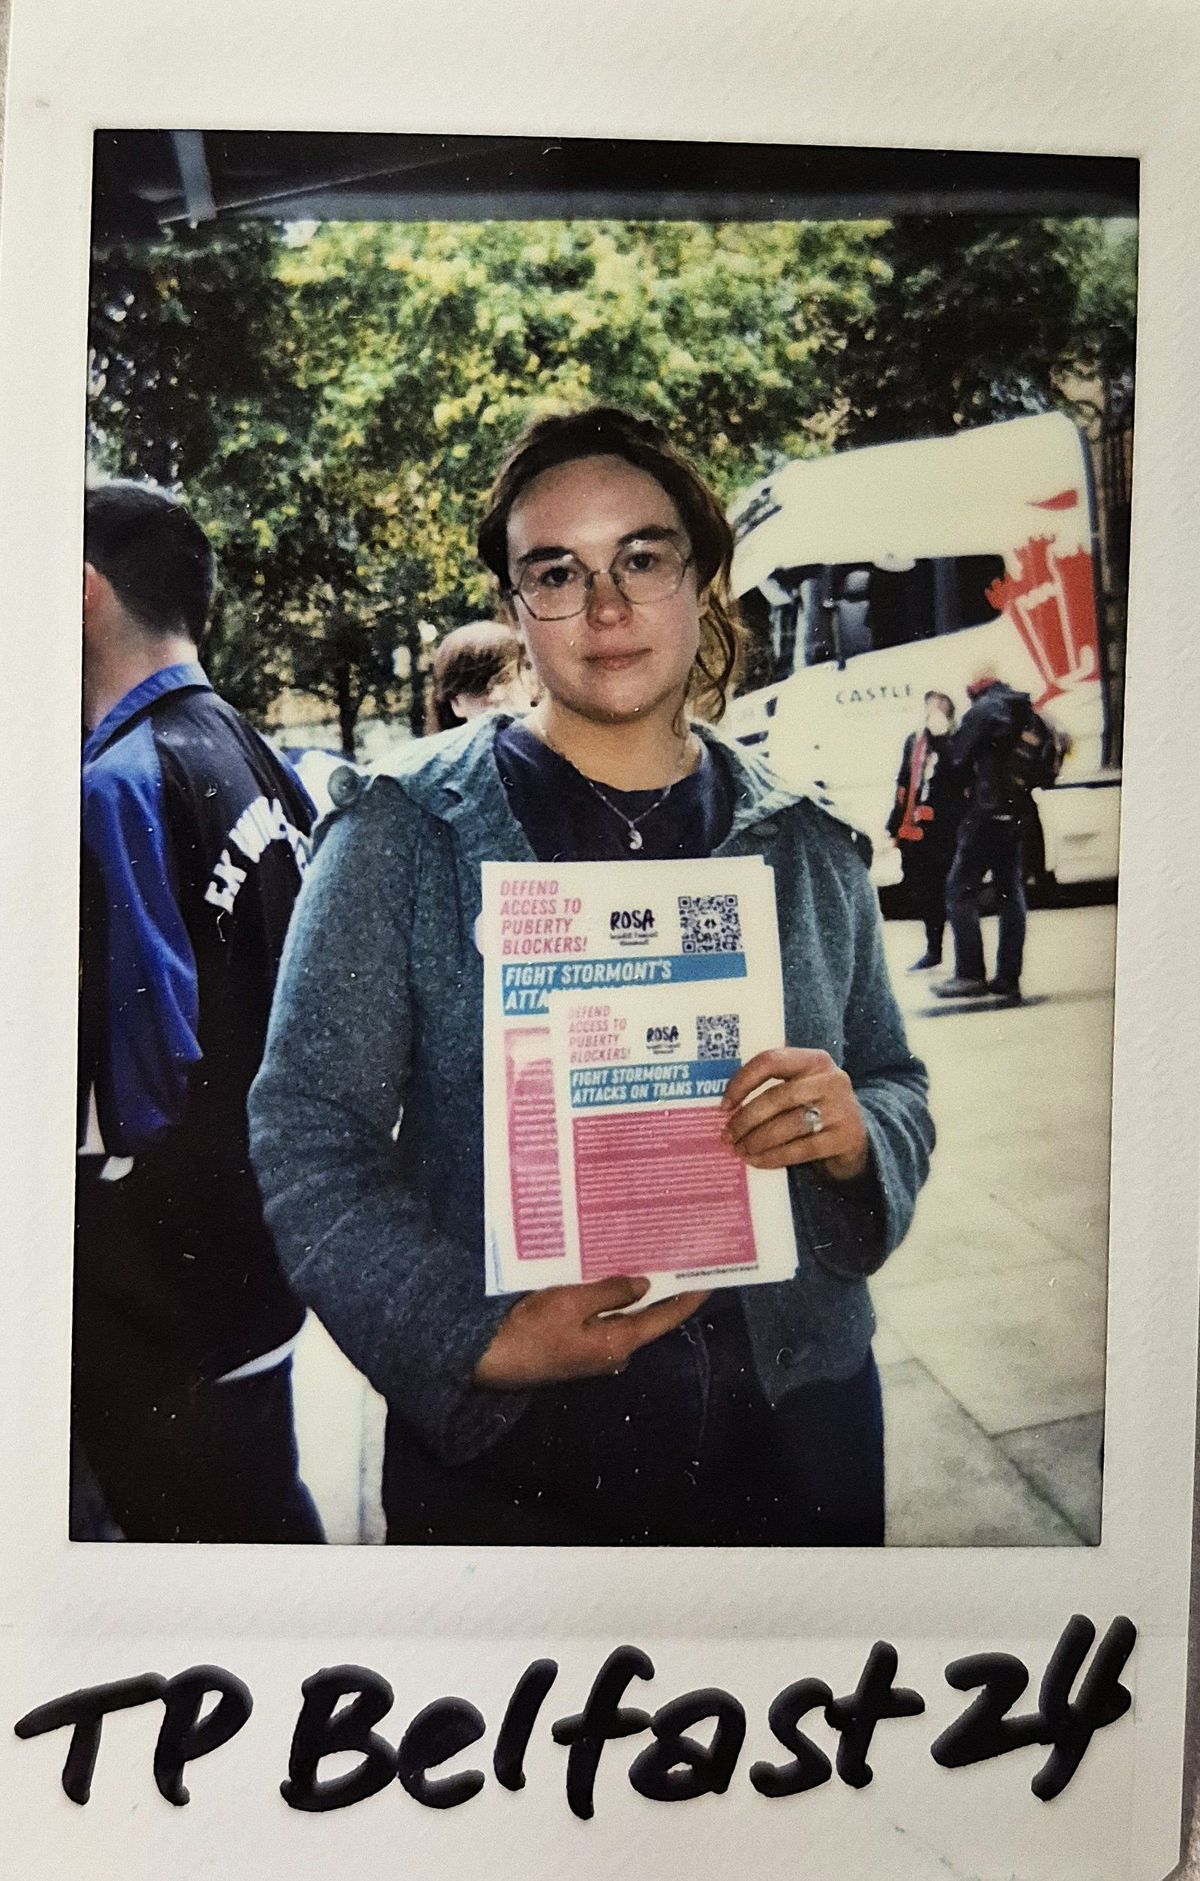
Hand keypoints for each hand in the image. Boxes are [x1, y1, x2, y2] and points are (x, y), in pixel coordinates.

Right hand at [473, 1274, 710, 1390]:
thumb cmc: (530, 1330)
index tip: (710, 1274)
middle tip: (676, 1255)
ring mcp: (595, 1353)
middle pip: (648, 1317)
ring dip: (634, 1291)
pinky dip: (611, 1300)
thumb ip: (609, 1292)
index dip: (690, 1296)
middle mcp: (614, 1352)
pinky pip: (604, 1321)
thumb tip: (644, 1285)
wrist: (489, 1360)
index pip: (667, 1317)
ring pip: (625, 1317)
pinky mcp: (578, 1349)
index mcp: (620, 1342)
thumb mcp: (570, 1302)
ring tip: (646, 1256)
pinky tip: (609, 1276)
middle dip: (663, 1288)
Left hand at [721, 1048, 869, 1181]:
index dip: (742, 1082)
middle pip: (777, 1097)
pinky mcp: (845, 1138)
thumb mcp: (802, 1089)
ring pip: (788, 1125)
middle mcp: (831, 1079)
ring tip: (740, 1150)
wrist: (856, 1139)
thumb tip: (726, 1109)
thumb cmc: (816, 1111)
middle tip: (727, 1136)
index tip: (724, 1105)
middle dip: (746, 1119)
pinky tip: (757, 1161)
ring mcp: (841, 1109)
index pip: (770, 1060)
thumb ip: (773, 1089)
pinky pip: (800, 1149)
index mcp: (814, 1060)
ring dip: (757, 1141)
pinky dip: (774, 1157)